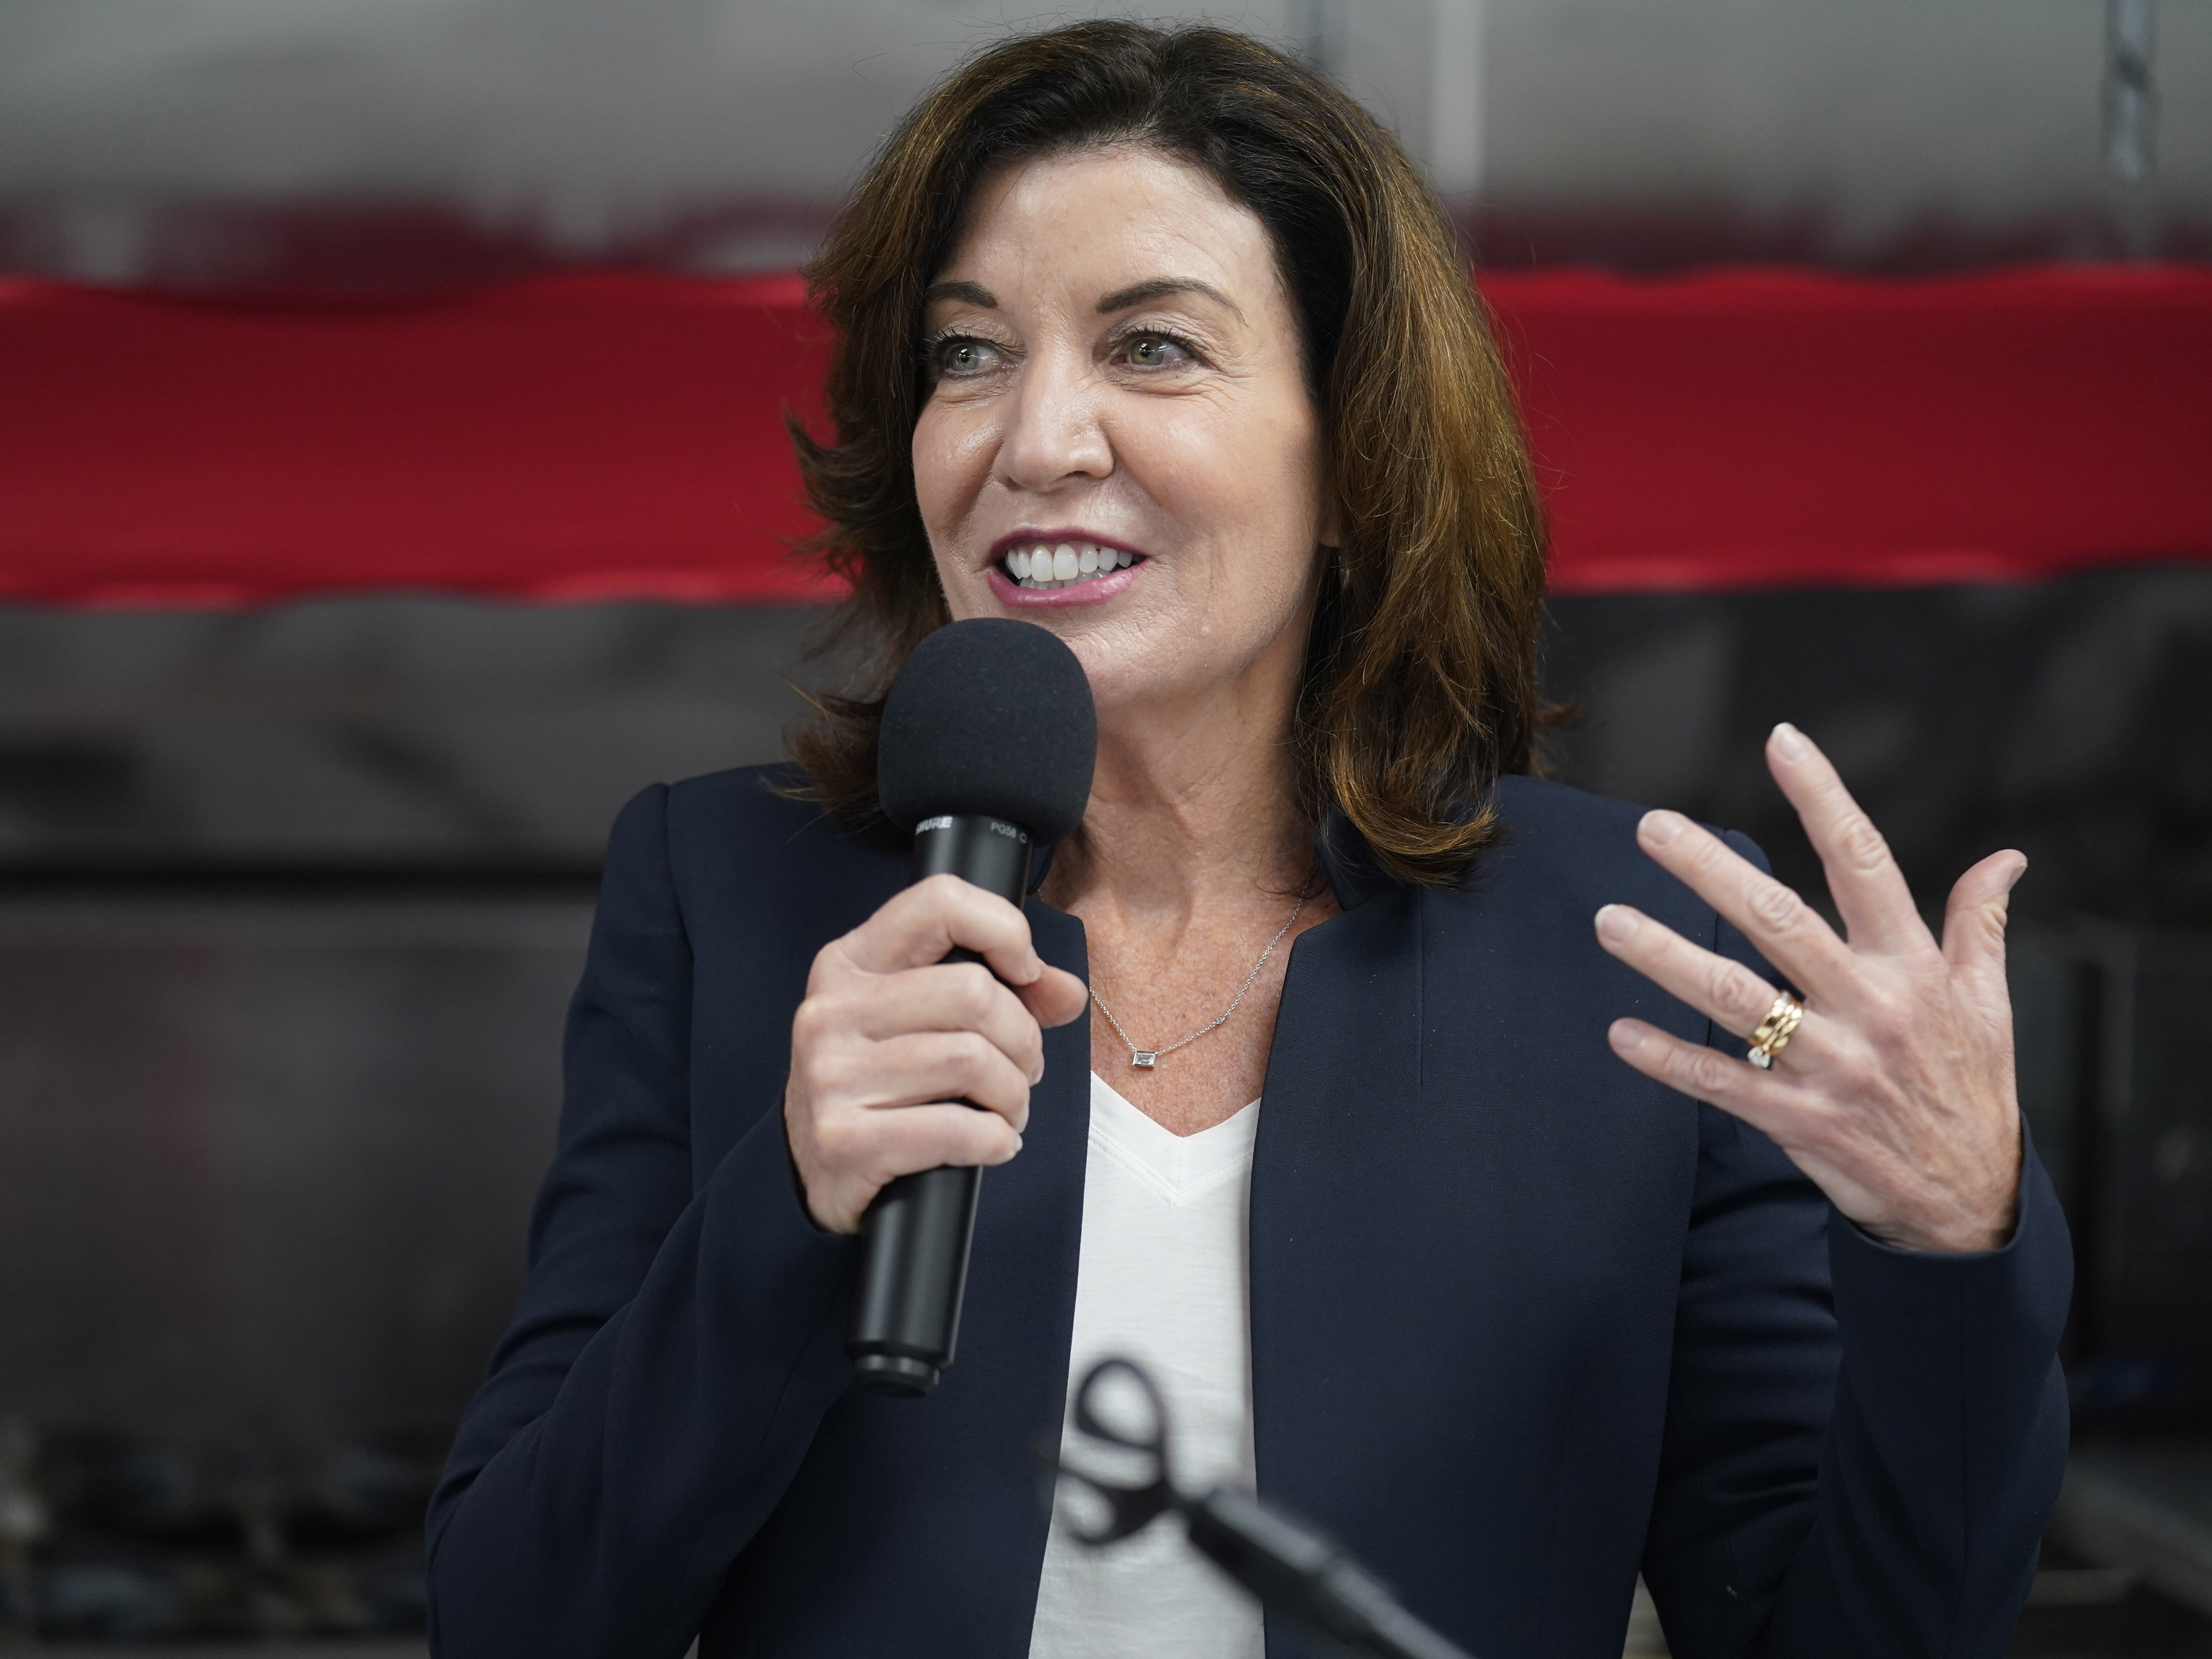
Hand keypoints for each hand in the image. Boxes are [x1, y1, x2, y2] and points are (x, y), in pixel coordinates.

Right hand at [785, 873, 1090, 1233]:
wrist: (817, 1170)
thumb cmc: (882, 1084)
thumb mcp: (925, 1020)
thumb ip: (1002, 993)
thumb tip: (1068, 993)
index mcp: (852, 963)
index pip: (939, 903)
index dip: (1004, 930)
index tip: (1025, 973)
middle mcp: (832, 1010)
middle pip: (974, 992)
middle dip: (1022, 1039)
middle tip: (1022, 1069)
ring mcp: (831, 1075)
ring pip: (972, 1061)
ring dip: (1013, 1096)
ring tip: (1006, 1110)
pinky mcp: (843, 1138)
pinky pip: (957, 1129)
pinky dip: (995, 1140)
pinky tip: (992, 1143)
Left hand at [1594, 723, 2024, 1252]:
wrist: (1976, 1205)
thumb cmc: (1973, 1088)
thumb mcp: (1990, 1002)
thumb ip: (1982, 924)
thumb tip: (2007, 858)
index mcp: (1913, 967)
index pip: (1865, 862)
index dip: (1824, 798)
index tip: (1781, 741)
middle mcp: (1871, 1008)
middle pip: (1780, 922)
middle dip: (1711, 872)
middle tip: (1651, 827)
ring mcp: (1833, 1067)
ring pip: (1738, 1001)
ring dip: (1667, 960)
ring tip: (1609, 921)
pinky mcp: (1802, 1123)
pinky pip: (1722, 1083)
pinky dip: (1669, 1059)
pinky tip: (1620, 1032)